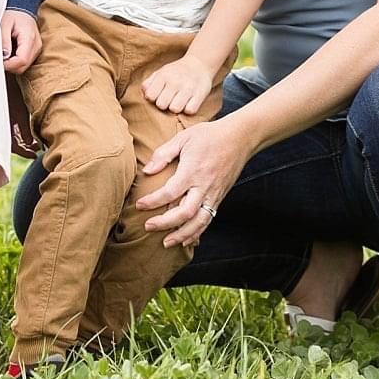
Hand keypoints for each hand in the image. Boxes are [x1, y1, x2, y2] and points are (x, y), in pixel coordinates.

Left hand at [0, 10, 41, 73]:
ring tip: (3, 53)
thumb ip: (4, 40)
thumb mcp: (4, 23)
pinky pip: (24, 62)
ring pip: (23, 66)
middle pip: (23, 66)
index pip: (22, 60)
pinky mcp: (34, 51)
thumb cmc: (13, 15)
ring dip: (12, 64)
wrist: (22, 9)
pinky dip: (15, 61)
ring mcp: (36, 49)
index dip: (9, 65)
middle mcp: (36, 46)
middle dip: (9, 66)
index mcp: (29, 38)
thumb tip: (4, 56)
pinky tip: (9, 52)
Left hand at [136, 116, 254, 247]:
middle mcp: (204, 186)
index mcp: (192, 171)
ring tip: (166, 243)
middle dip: (165, 223)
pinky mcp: (220, 197)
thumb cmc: (208, 135)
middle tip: (148, 227)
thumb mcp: (183, 138)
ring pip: (199, 222)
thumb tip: (147, 171)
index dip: (153, 202)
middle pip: (185, 213)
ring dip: (182, 235)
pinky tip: (186, 240)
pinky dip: (197, 232)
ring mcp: (214, 194)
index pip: (170, 193)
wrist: (239, 138)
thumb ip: (163, 154)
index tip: (139, 205)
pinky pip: (209, 220)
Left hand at [141, 53, 215, 115]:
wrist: (199, 64)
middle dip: (164, 105)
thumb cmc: (176, 72)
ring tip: (178, 102)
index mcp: (163, 75)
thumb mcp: (160, 73)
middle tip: (169, 100)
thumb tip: (144, 96)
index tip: (158, 96)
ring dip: (176, 108)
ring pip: (175, 109)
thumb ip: (148, 84)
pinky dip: (188, 109)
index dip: (153, 99)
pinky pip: (190, 110)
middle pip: (161, 105)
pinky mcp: (200, 94)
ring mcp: (188, 88)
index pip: (150, 96)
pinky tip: (188, 103)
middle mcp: (175, 81)